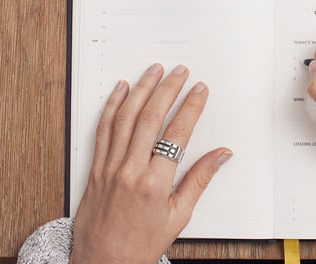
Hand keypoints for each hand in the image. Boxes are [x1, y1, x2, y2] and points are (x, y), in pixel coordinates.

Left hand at [71, 64, 232, 263]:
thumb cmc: (141, 245)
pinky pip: (103, 130)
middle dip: (167, 90)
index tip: (200, 90)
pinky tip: (121, 90)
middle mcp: (130, 171)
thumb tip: (221, 155)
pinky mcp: (95, 168)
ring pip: (125, 118)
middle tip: (180, 71)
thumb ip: (199, 180)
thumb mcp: (178, 217)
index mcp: (155, 184)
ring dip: (141, 90)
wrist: (102, 262)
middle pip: (150, 118)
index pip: (177, 134)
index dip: (190, 107)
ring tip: (154, 71)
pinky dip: (112, 106)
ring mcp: (109, 167)